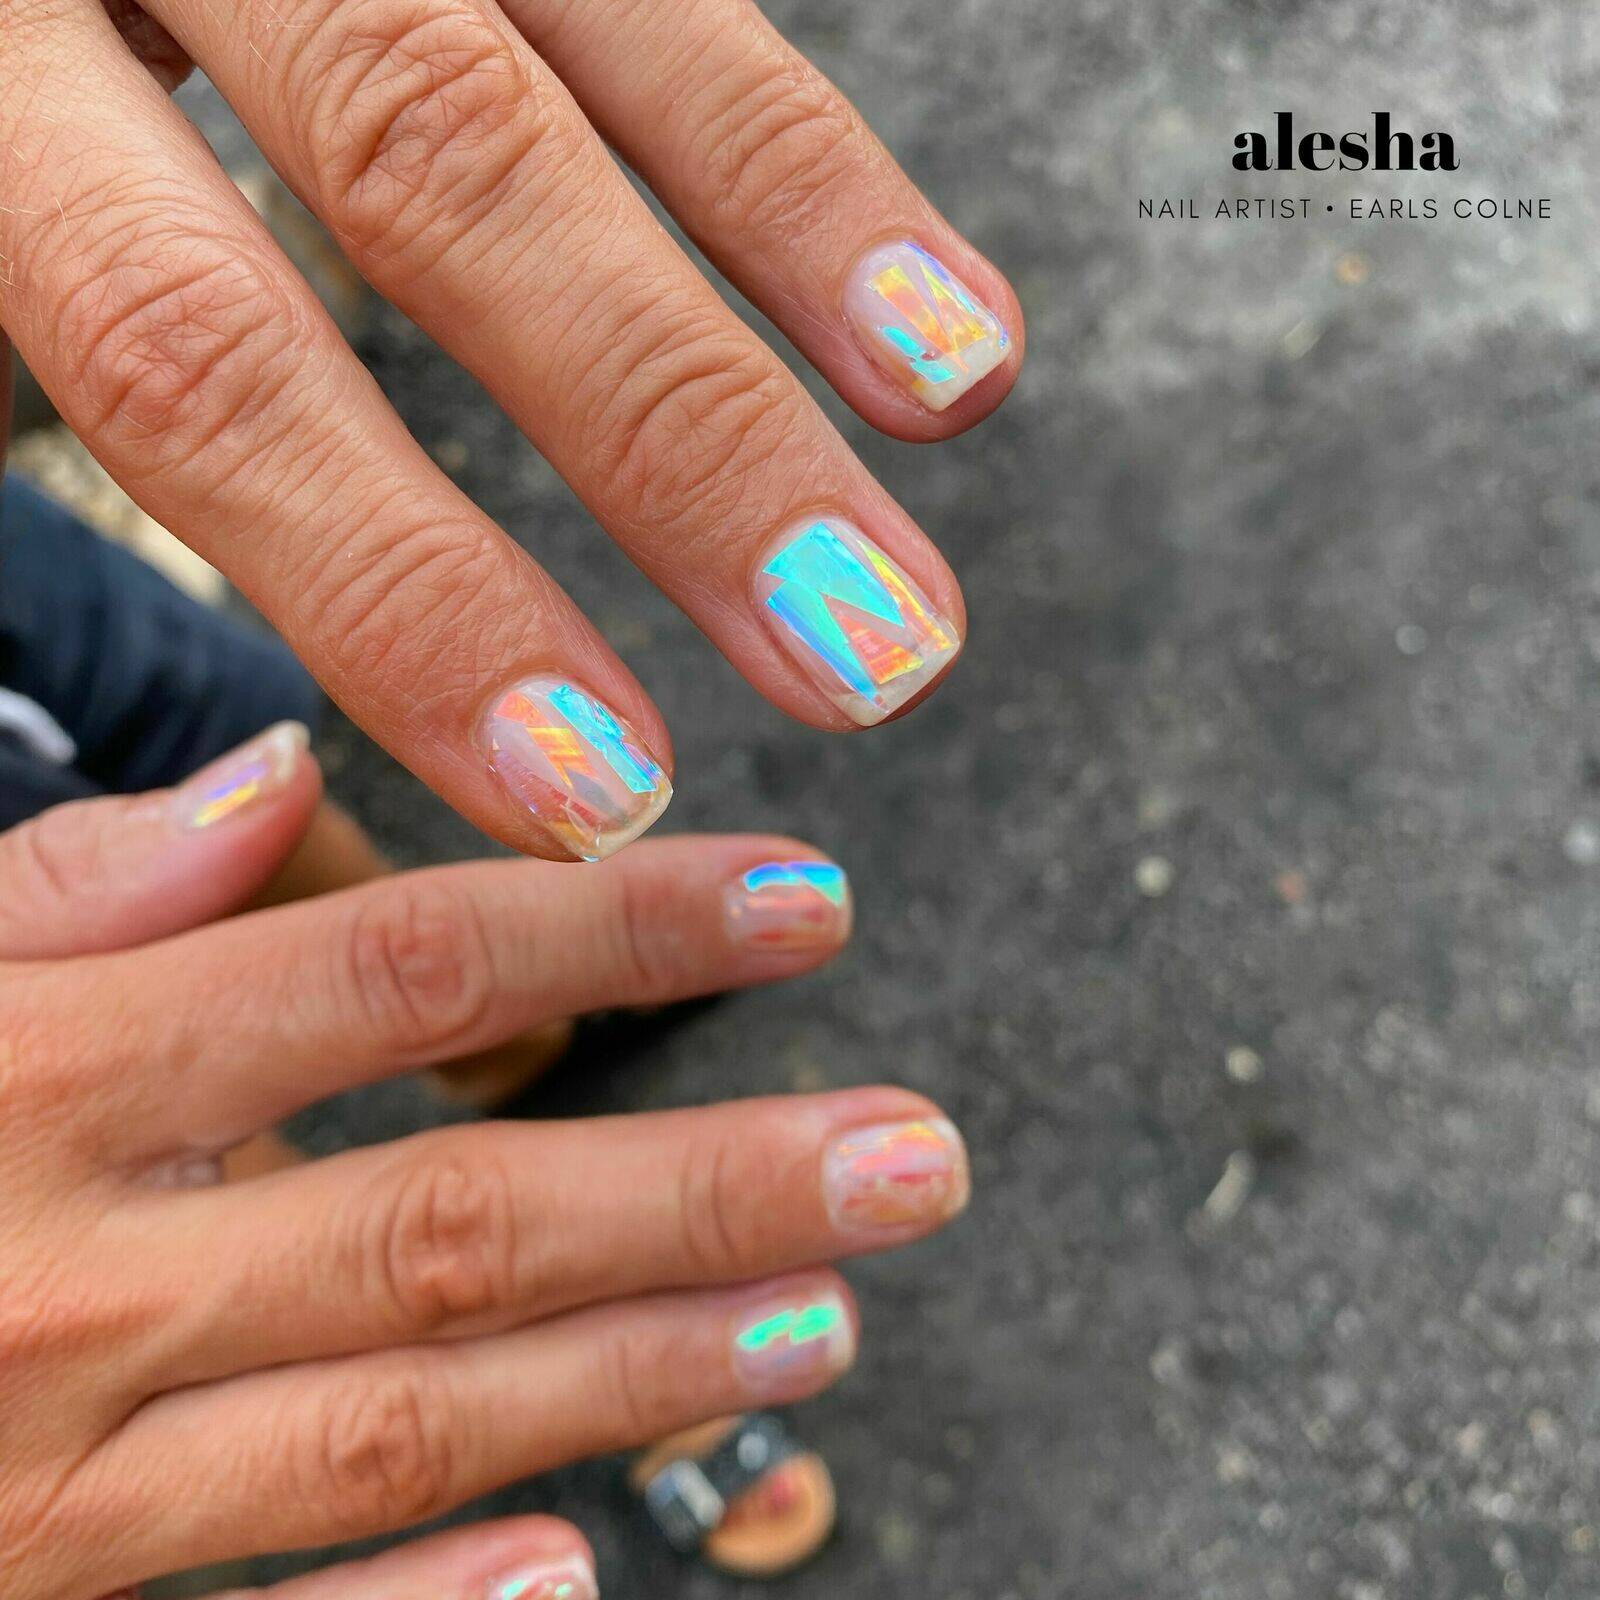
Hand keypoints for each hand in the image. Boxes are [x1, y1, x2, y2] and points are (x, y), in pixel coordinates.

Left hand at [0, 0, 1022, 862]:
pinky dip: (813, 178)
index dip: (402, 587)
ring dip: (790, 284)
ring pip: (578, 75)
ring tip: (940, 457)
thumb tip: (205, 722)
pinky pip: (678, 2)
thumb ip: (92, 353)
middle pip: (435, 178)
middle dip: (675, 450)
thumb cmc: (10, 99)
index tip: (580, 793)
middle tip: (852, 671)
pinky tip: (951, 328)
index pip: (196, 348)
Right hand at [0, 727, 970, 1599]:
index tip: (804, 903)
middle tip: (915, 1155)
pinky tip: (577, 1575)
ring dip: (636, 1375)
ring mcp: (44, 1482)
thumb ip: (65, 879)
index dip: (621, 927)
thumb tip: (280, 775)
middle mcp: (65, 1270)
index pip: (399, 965)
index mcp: (35, 1065)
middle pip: (457, 1209)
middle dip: (710, 1183)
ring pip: (406, 1413)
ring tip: (826, 1315)